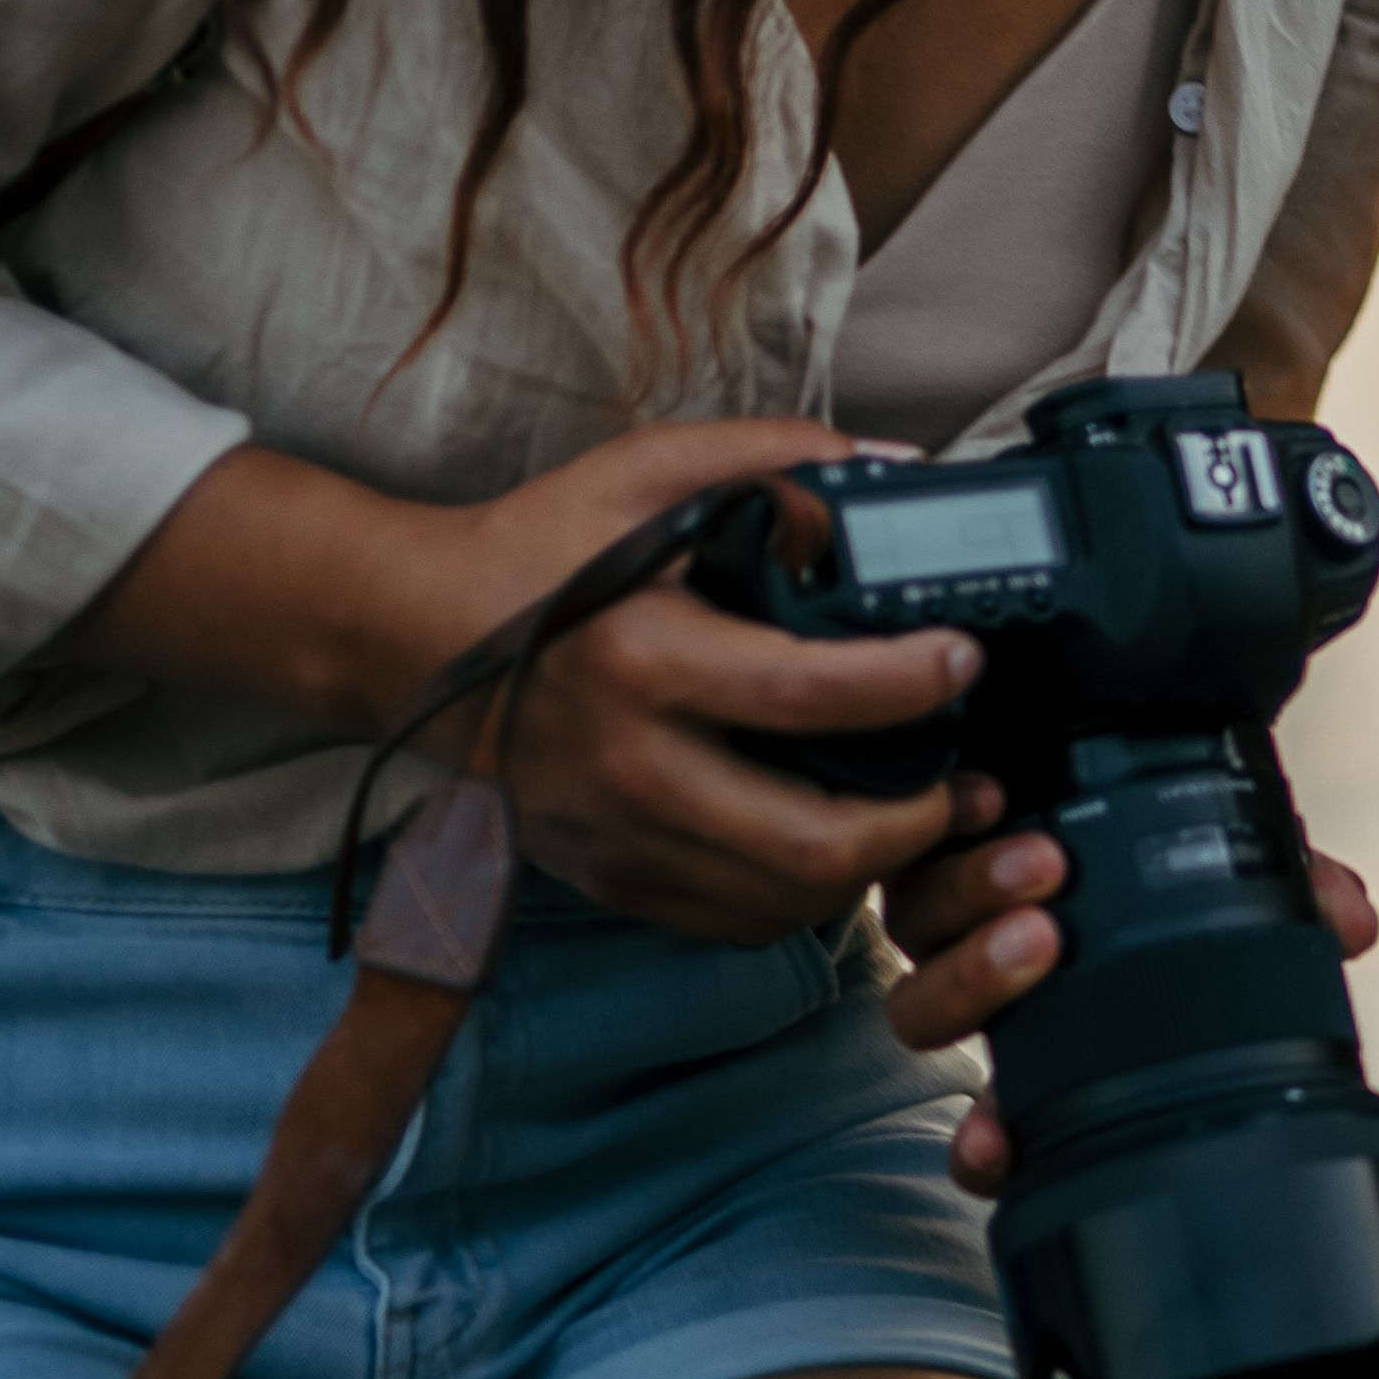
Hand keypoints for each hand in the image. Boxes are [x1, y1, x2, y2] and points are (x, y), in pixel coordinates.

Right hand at [453, 415, 976, 941]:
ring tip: (923, 816)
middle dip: (915, 822)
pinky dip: (803, 897)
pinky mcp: (605, 876)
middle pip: (806, 840)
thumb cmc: (540, 549)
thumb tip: (893, 467)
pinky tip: (842, 848)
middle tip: (966, 781)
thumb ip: (773, 458)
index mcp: (642, 659)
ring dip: (873, 868)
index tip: (963, 660)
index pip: (803, 695)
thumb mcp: (645, 473)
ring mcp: (612, 836)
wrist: (412, 637)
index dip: (904, 685)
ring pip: (778, 898)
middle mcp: (626, 766)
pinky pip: (730, 920)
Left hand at [885, 814, 1378, 1195]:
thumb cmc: (1162, 834)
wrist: (1107, 741)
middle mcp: (977, 973)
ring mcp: (939, 902)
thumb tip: (1355, 923)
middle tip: (1047, 940)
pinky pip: (906, 832)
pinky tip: (991, 792)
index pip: (999, 1119)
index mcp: (1045, 1024)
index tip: (996, 1144)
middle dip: (982, 983)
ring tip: (1041, 859)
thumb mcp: (1235, 872)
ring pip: (918, 929)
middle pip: (931, 1014)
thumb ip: (1290, 899)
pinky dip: (945, 818)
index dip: (987, 1144)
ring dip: (972, 899)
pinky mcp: (920, 824)